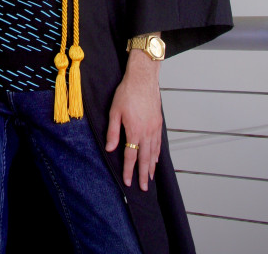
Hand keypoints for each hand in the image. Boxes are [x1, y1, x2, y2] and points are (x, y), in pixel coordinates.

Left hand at [105, 50, 161, 190]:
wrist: (143, 79)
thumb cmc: (127, 93)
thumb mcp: (115, 111)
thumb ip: (112, 132)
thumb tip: (110, 149)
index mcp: (134, 131)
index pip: (131, 156)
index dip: (129, 170)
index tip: (128, 182)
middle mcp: (146, 132)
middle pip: (144, 158)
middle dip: (143, 174)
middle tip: (144, 188)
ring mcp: (154, 128)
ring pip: (153, 152)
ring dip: (151, 166)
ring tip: (150, 177)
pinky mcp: (158, 123)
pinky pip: (158, 143)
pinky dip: (157, 153)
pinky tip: (155, 159)